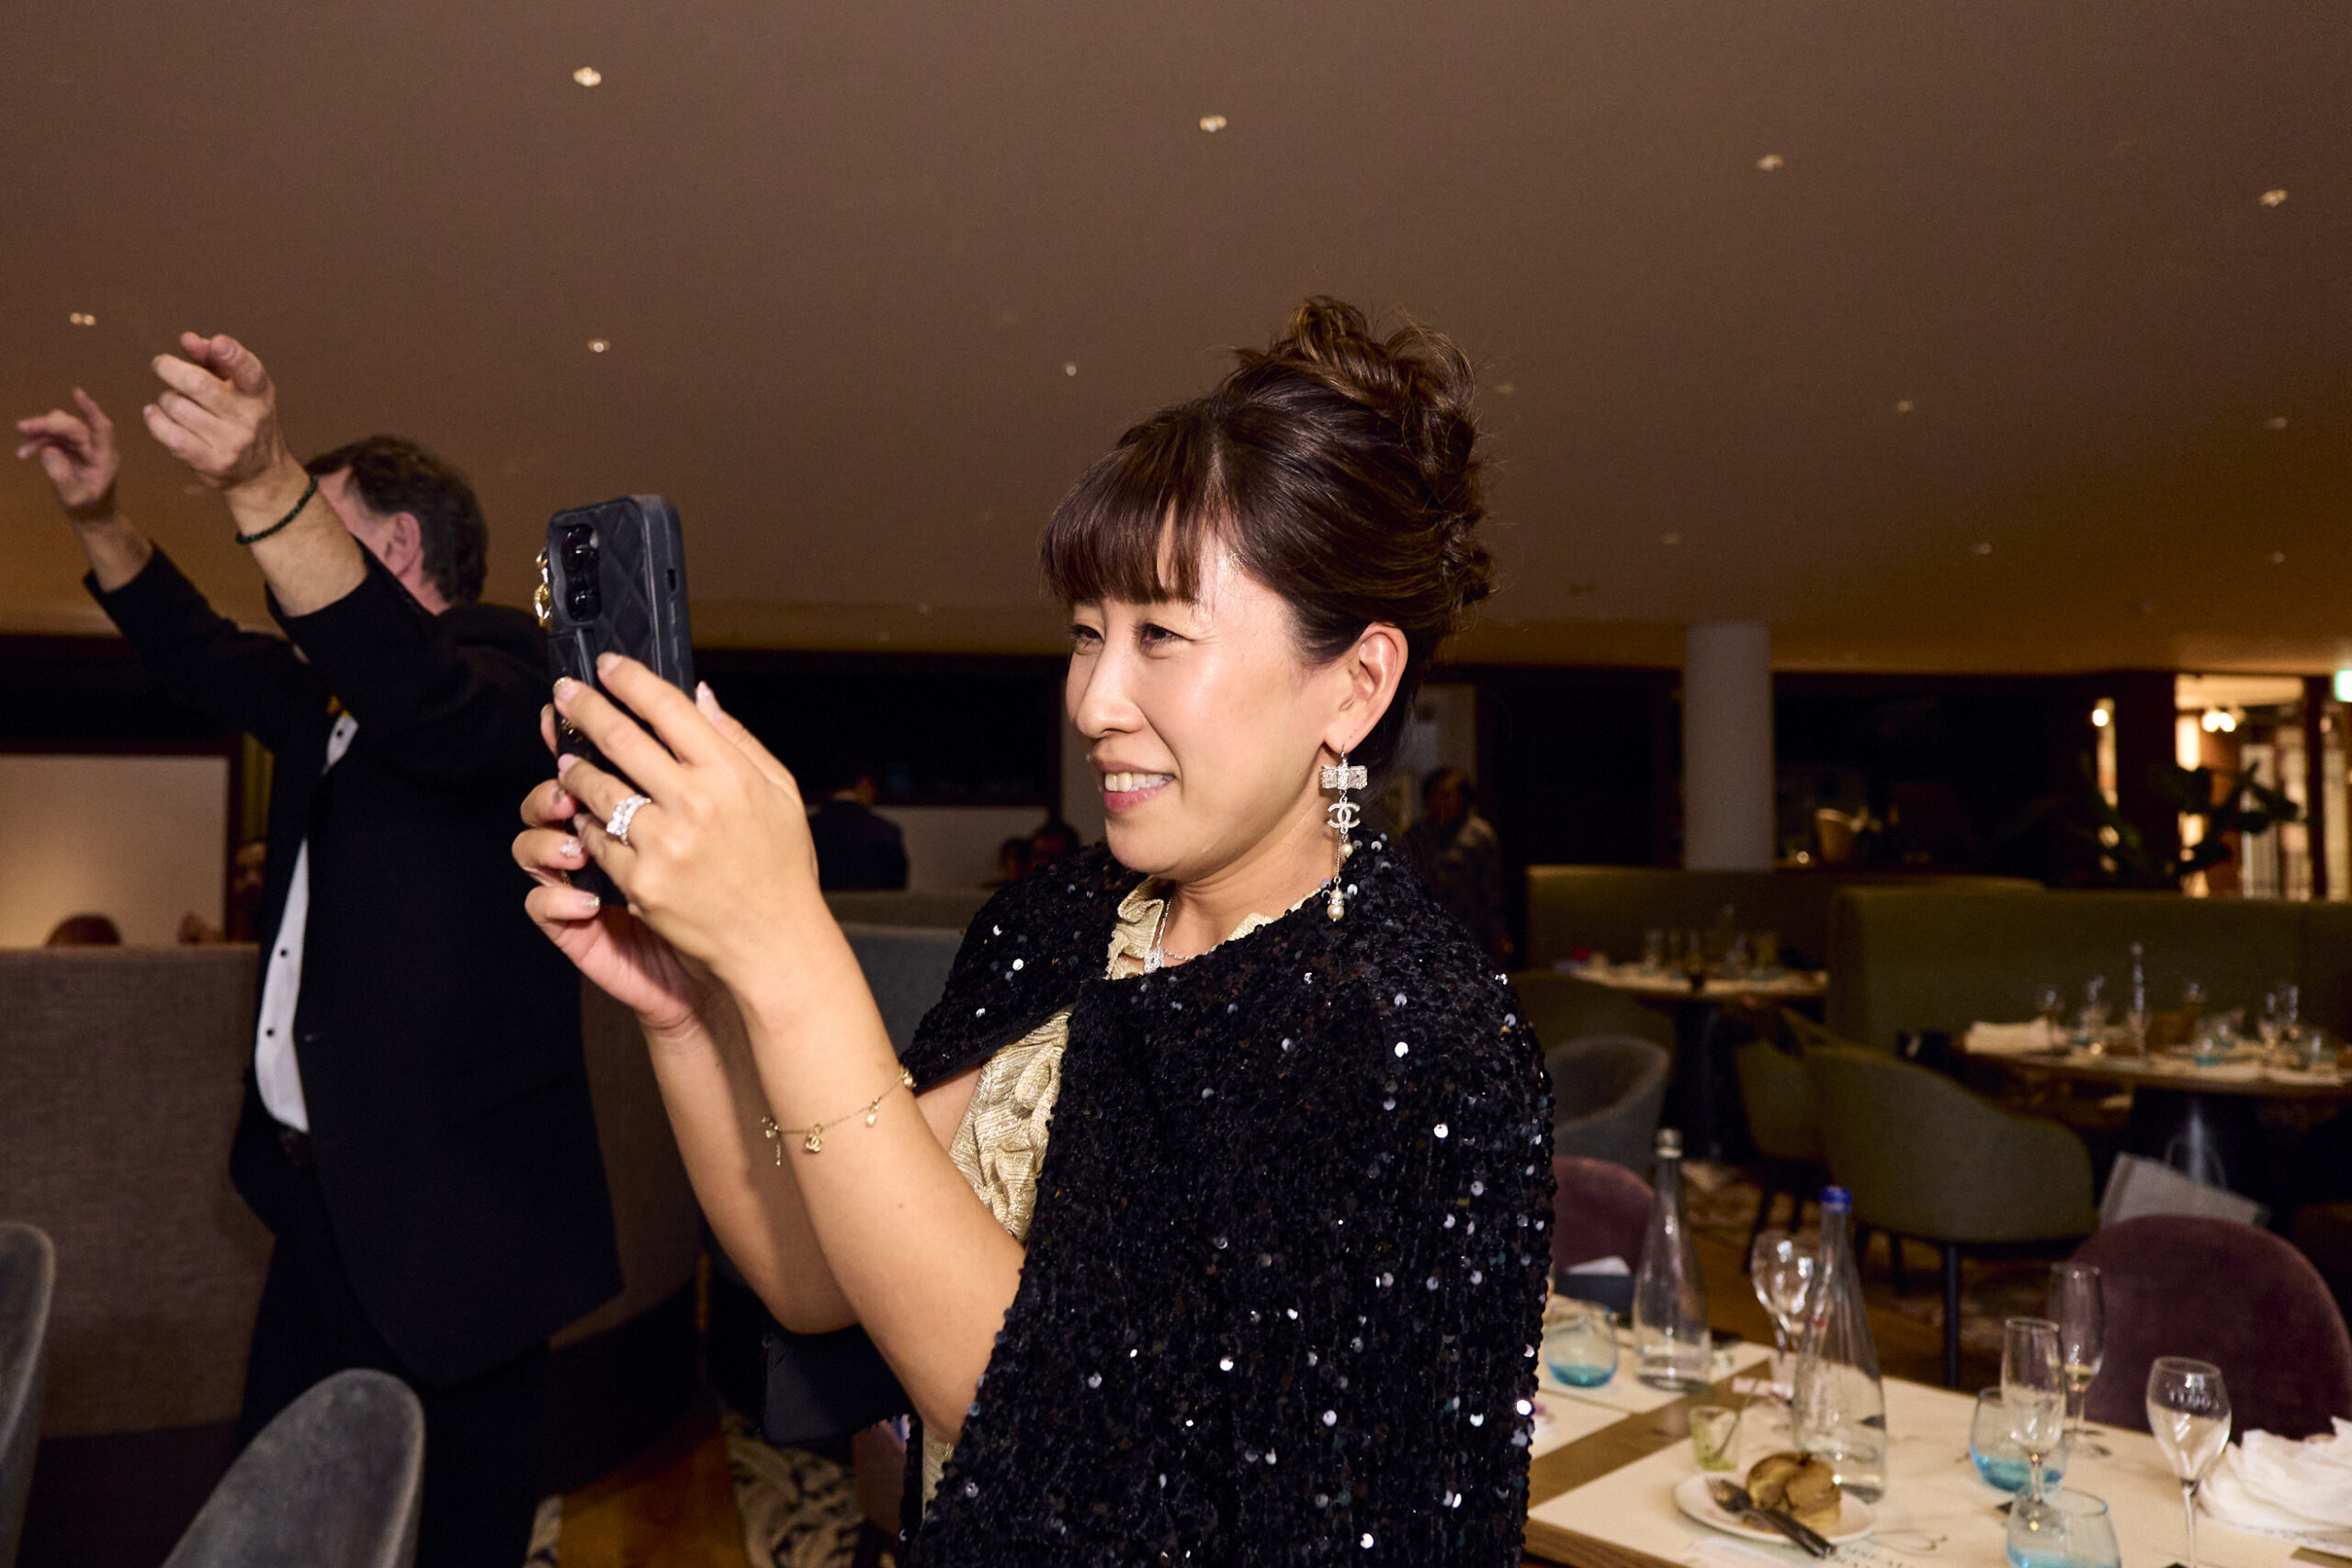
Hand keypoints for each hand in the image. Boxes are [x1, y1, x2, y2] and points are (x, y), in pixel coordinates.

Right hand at [15, 389, 120, 522]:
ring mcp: (81, 446)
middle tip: (23, 427)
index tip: (77, 393)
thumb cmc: (87, 508)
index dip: (90, 410)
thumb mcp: (74, 497)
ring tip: (21, 452)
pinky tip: (23, 454)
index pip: (101, 429)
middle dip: (47, 424)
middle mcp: (94, 447)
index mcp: (104, 457)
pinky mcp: (68, 448)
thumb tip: (49, 450)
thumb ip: (62, 476)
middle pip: (72, 426)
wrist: (88, 515)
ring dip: (38, 434)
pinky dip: (36, 443)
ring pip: (58, 429)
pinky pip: (50, 438)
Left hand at [142, 332, 296, 498]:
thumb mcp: (239, 387)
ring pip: (177, 407)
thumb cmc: (243, 419)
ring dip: (165, 399)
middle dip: (169, 368)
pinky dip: (155, 420)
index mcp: (259, 393)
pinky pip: (170, 435)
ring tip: (172, 402)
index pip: (250, 371)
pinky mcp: (212, 462)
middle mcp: (249, 418)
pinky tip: (155, 414)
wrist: (261, 472)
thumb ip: (214, 359)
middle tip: (160, 365)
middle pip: (198, 384)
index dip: (232, 355)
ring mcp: (231, 442)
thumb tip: (188, 339)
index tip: (218, 344)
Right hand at [516, 705, 711, 1034]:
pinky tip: (585, 899)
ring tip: (575, 837)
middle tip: (565, 770)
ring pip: (534, 842)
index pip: (597, 755)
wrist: (744, 963)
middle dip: (556, 777)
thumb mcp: (737, 811)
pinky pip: (543, 903)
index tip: (569, 706)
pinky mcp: (577, 925)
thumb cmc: (737, 886)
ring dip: (548, 834)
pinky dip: (558, 898)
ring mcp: (583, 880)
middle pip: (554, 791)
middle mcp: (602, 837)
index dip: (580, 727)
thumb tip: (702, 693)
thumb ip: (718, 753)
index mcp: (637, 805)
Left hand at [549, 661, 825, 990]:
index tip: (608, 666)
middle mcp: (696, 805)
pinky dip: (586, 823)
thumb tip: (701, 695)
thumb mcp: (779, 793)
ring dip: (574, 768)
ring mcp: (664, 845)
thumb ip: (738, 739)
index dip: (630, 680)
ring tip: (566, 757)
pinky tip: (584, 813)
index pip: (669, 709)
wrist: (773, 943)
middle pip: (621, 739)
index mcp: (731, 775)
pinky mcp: (641, 882)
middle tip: (563, 692)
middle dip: (584, 708)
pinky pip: (597, 840)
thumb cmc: (781, 866)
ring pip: (597, 789)